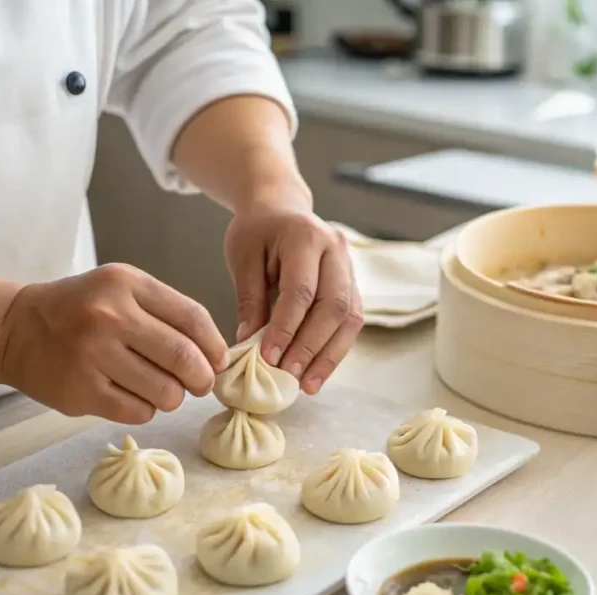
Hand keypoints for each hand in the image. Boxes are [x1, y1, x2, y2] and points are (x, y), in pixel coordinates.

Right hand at [0, 263, 227, 422]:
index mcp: (126, 284)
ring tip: (160, 389)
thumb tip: (215, 356)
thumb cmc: (81, 310)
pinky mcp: (81, 391)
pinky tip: (133, 396)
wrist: (15, 329)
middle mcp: (109, 316)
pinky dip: (146, 409)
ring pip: (166, 392)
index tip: (219, 361)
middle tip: (200, 384)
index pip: (193, 318)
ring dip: (173, 396)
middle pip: (184, 358)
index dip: (215, 346)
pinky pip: (139, 412)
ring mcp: (93, 355)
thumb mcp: (121, 290)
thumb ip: (166, 313)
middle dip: (202, 378)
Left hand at [224, 207, 363, 393]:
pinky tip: (318, 372)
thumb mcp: (243, 258)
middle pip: (333, 306)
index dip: (287, 328)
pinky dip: (335, 349)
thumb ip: (250, 300)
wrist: (281, 207)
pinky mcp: (354, 285)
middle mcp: (336, 251)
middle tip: (288, 375)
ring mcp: (350, 267)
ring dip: (330, 355)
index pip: (301, 291)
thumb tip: (249, 345)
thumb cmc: (257, 231)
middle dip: (311, 346)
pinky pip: (352, 322)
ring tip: (308, 385)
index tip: (269, 358)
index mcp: (305, 237)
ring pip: (350, 318)